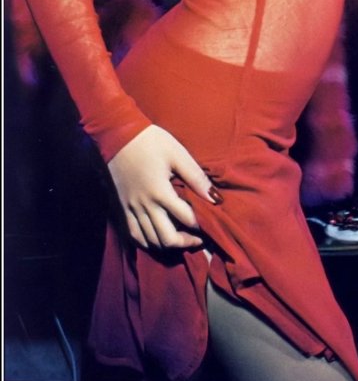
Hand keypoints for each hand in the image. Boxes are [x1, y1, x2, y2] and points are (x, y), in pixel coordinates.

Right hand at [108, 124, 219, 250]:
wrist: (118, 135)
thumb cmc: (151, 141)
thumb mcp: (178, 154)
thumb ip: (197, 178)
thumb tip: (215, 198)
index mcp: (160, 192)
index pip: (186, 218)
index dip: (201, 225)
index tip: (210, 225)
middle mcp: (145, 205)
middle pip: (167, 238)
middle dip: (186, 242)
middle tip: (198, 239)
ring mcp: (131, 208)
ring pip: (150, 240)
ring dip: (168, 245)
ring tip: (181, 240)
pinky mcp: (122, 208)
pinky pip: (134, 235)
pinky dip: (147, 242)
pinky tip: (157, 239)